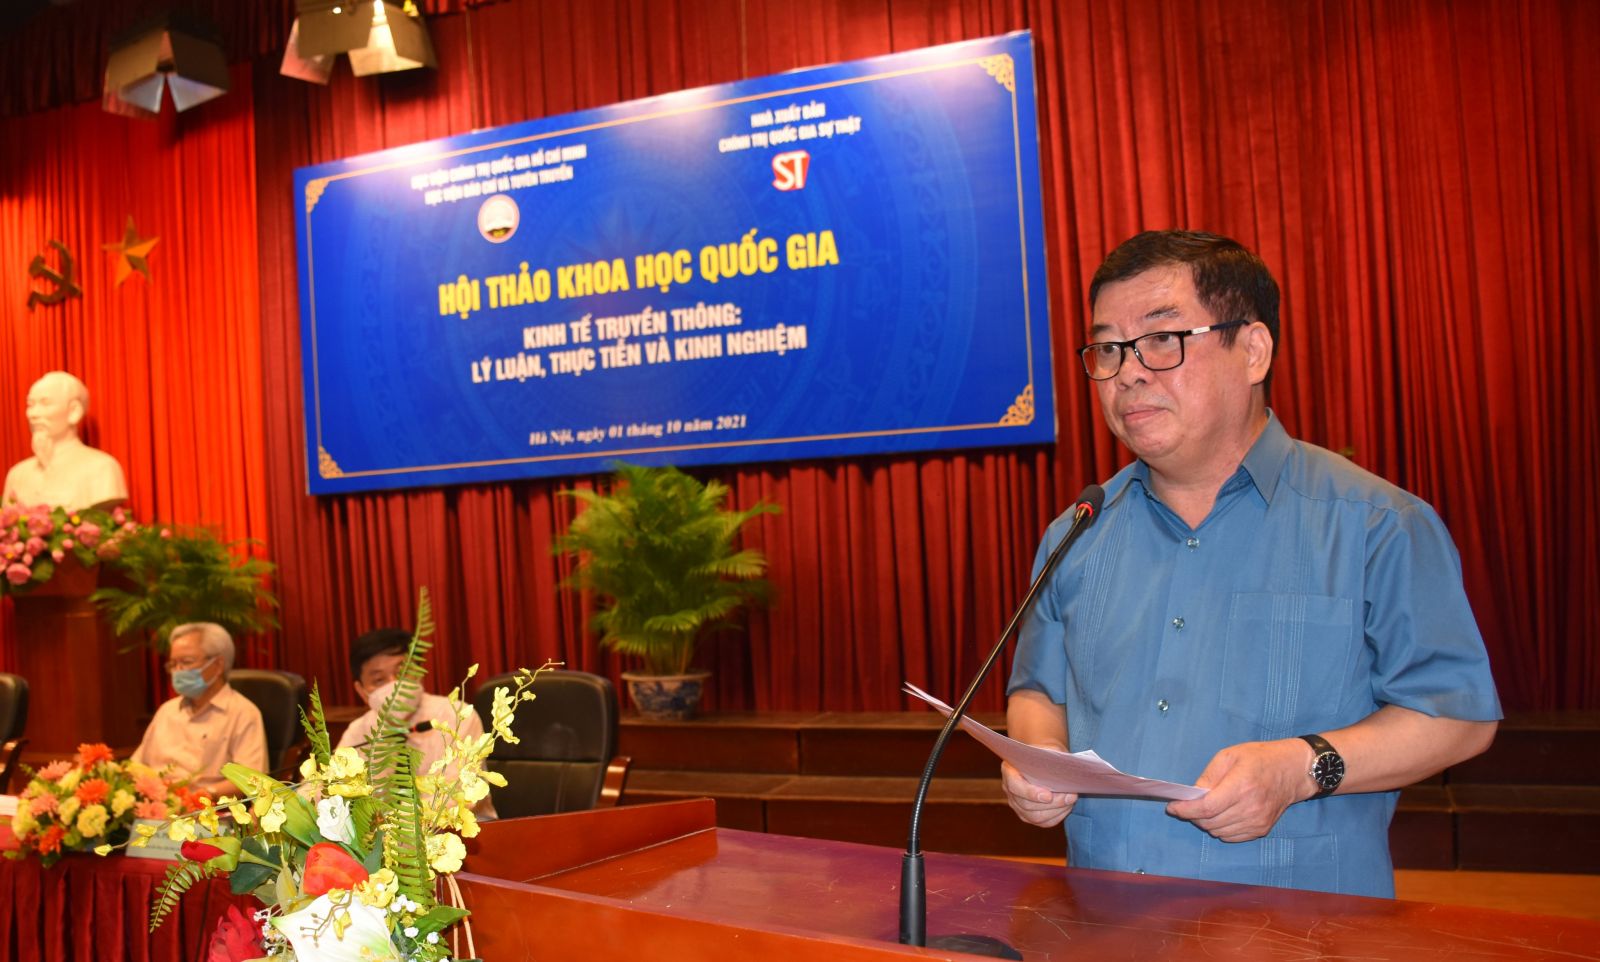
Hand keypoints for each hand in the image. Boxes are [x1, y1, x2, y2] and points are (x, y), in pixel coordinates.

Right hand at [1001, 761, 1077, 827]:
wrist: (1042, 761)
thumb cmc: (1045, 754)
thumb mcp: (1046, 751)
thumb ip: (1050, 760)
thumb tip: (1066, 774)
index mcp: (1009, 771)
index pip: (1015, 787)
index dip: (1030, 793)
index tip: (1048, 795)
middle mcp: (1009, 790)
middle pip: (1027, 805)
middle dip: (1052, 803)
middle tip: (1071, 796)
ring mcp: (1017, 805)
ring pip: (1035, 817)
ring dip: (1057, 810)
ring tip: (1071, 800)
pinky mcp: (1027, 815)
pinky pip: (1042, 822)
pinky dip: (1057, 816)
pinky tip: (1067, 806)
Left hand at [1165, 739, 1311, 841]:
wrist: (1293, 770)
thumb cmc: (1260, 758)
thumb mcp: (1229, 755)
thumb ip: (1209, 775)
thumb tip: (1193, 794)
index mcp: (1241, 786)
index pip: (1206, 808)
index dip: (1185, 810)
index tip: (1172, 807)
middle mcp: (1250, 808)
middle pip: (1210, 822)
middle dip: (1192, 816)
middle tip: (1188, 805)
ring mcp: (1257, 821)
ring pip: (1219, 832)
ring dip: (1206, 823)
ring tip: (1206, 808)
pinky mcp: (1262, 829)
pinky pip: (1231, 837)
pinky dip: (1220, 829)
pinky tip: (1221, 815)